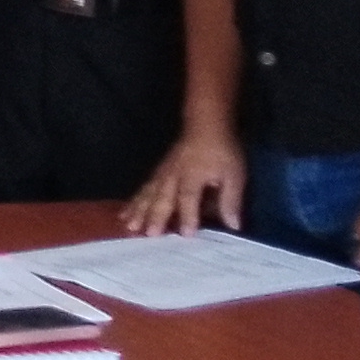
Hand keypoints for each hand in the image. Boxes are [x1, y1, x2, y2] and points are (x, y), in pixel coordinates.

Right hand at [124, 123, 247, 234]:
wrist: (205, 124)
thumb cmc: (222, 151)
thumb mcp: (234, 175)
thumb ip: (231, 200)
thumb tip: (233, 226)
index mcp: (193, 175)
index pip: (189, 197)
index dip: (188, 215)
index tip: (186, 235)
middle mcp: (174, 175)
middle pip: (163, 197)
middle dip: (156, 216)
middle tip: (149, 235)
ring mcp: (162, 173)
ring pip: (148, 193)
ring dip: (138, 211)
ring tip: (130, 227)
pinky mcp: (157, 173)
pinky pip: (143, 189)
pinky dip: (133, 202)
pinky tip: (124, 214)